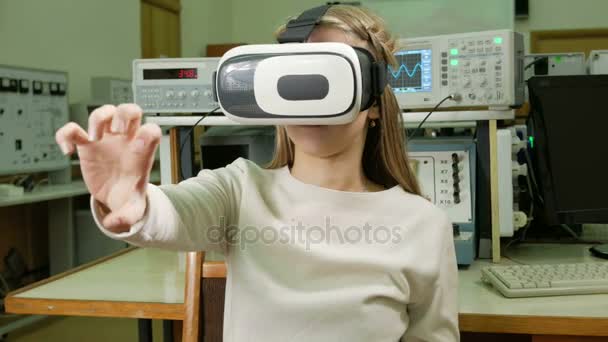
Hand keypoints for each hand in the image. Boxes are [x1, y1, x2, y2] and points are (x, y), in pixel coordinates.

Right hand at [55, 104, 160, 232]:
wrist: (115, 195)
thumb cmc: (128, 195)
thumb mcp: (133, 209)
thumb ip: (128, 217)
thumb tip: (116, 223)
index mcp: (141, 152)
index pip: (152, 131)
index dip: (147, 134)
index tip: (136, 148)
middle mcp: (125, 140)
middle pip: (131, 110)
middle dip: (125, 114)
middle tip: (117, 130)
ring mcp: (105, 140)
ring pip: (104, 112)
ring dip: (98, 119)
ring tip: (93, 138)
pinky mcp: (87, 145)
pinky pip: (73, 129)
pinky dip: (66, 135)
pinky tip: (67, 151)